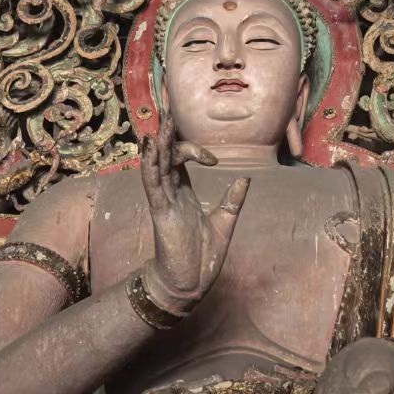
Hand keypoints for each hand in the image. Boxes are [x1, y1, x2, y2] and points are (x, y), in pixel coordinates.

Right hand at [139, 116, 249, 310]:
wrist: (189, 284)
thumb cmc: (201, 257)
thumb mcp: (225, 222)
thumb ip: (233, 200)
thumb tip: (245, 178)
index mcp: (183, 193)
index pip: (181, 159)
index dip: (194, 150)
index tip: (214, 160)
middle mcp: (171, 193)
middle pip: (166, 156)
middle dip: (168, 134)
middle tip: (169, 109)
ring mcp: (164, 202)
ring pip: (157, 165)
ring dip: (158, 143)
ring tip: (162, 121)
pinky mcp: (161, 212)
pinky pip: (152, 184)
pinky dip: (150, 165)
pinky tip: (149, 147)